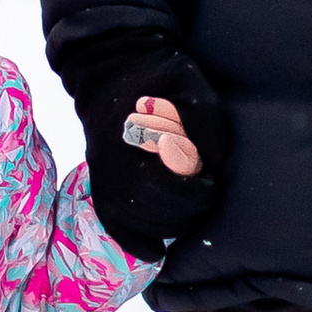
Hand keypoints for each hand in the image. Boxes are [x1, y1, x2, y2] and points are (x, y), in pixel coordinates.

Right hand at [64, 39, 230, 258]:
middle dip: (183, 213)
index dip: (195, 194)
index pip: (167, 188)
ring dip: (163, 227)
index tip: (210, 182)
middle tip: (202, 197)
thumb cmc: (159, 74)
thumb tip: (211, 164)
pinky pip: (109, 216)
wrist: (112, 59)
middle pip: (150, 210)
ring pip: (130, 220)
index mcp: (138, 139)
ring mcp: (103, 169)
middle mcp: (114, 160)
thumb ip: (207, 127)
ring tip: (185, 215)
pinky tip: (152, 251)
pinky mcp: (100, 174)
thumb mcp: (194, 88)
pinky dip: (131, 239)